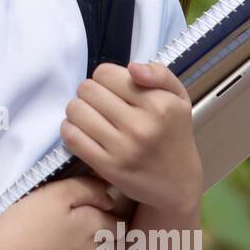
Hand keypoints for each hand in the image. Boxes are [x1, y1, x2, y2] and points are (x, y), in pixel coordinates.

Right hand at [0, 173, 120, 249]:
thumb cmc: (26, 225)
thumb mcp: (55, 193)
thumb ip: (87, 189)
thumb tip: (109, 198)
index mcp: (98, 227)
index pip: (120, 220)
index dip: (108, 210)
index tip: (93, 205)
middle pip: (117, 242)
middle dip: (110, 232)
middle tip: (87, 220)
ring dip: (99, 248)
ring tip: (77, 237)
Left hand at [60, 61, 203, 217]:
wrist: (177, 182)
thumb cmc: (173, 134)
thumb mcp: (178, 98)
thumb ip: (159, 73)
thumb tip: (132, 67)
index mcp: (159, 104)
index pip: (106, 73)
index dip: (105, 78)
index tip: (113, 89)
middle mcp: (141, 125)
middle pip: (87, 89)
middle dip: (89, 92)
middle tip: (99, 103)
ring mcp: (123, 148)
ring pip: (75, 110)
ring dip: (78, 110)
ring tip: (91, 116)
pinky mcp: (107, 166)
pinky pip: (72, 136)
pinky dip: (70, 129)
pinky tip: (83, 131)